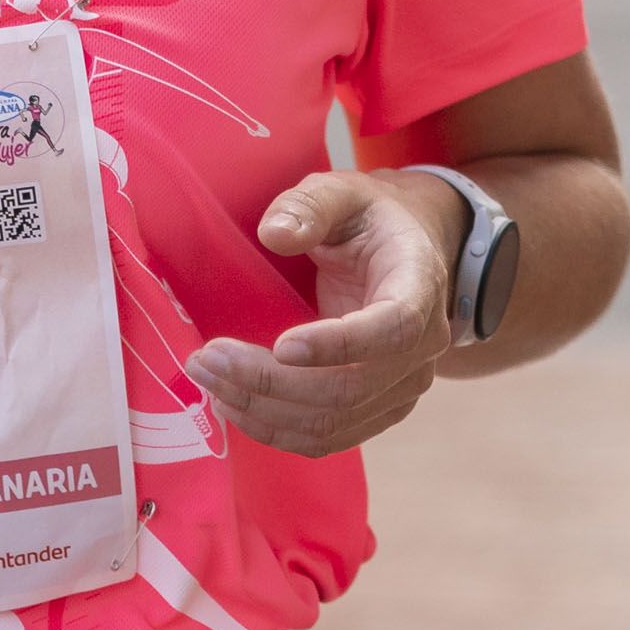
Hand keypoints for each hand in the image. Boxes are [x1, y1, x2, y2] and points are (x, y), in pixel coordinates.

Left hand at [190, 173, 464, 457]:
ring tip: (208, 378)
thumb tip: (275, 235)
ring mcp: (403, 387)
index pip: (393, 329)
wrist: (404, 254)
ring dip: (262, 410)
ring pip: (333, 422)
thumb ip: (311, 205)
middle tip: (207, 357)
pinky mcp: (376, 410)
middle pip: (349, 389)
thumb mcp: (343, 192)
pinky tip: (232, 402)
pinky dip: (275, 429)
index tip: (279, 345)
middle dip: (270, 382)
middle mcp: (422, 348)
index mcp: (420, 286)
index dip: (339, 346)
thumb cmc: (369, 221)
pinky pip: (327, 437)